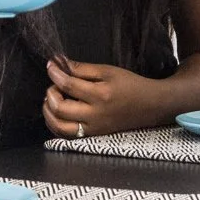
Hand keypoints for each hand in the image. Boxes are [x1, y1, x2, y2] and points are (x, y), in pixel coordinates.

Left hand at [42, 58, 162, 137]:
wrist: (150, 106)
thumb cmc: (130, 85)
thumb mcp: (108, 71)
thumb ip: (82, 69)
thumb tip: (60, 64)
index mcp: (100, 95)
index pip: (69, 85)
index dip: (55, 74)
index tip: (50, 66)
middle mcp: (95, 115)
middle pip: (60, 109)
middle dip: (51, 94)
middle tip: (55, 85)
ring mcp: (93, 128)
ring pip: (59, 126)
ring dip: (49, 112)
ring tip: (52, 100)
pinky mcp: (93, 135)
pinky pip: (67, 135)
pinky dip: (56, 124)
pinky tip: (57, 113)